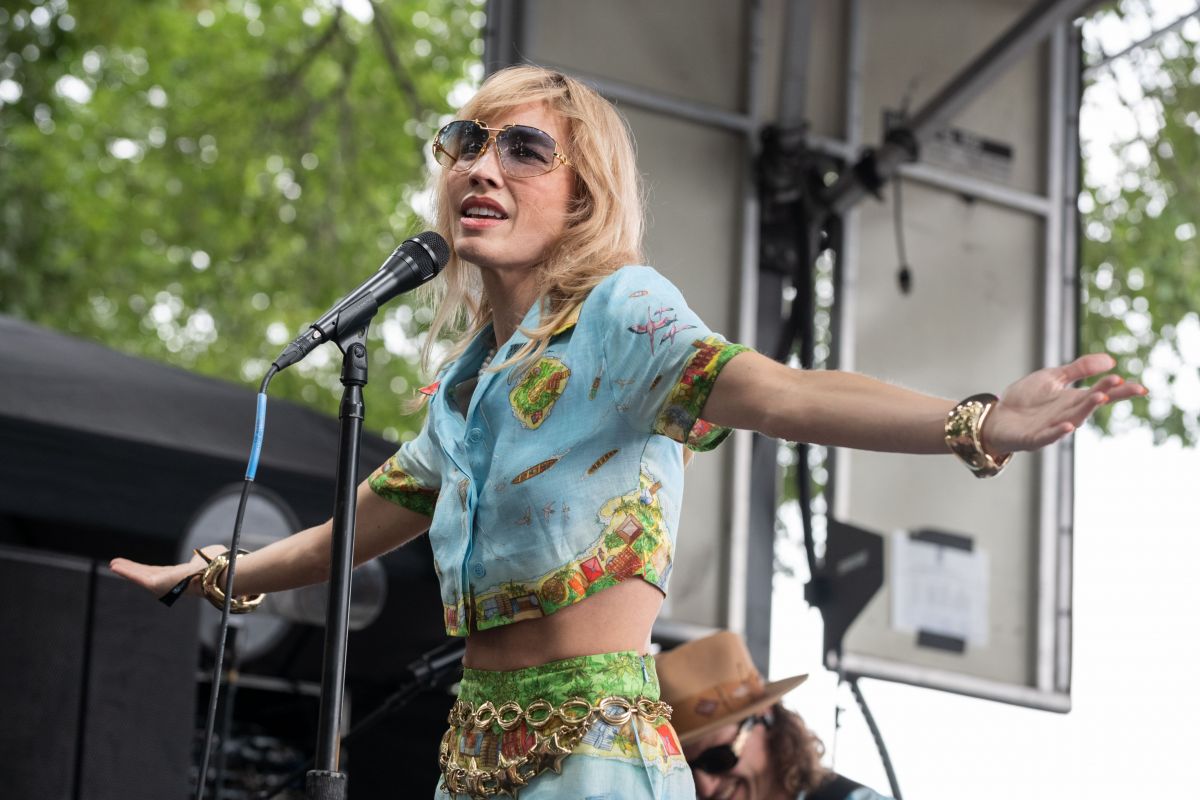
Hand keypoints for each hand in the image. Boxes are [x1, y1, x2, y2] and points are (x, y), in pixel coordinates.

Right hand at [109, 544, 225, 597]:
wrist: (221, 573)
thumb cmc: (221, 565)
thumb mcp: (210, 555)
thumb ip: (204, 555)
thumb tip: (205, 553)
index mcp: (182, 575)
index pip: (160, 573)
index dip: (147, 570)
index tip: (136, 566)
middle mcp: (172, 583)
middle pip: (147, 575)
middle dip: (132, 570)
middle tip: (117, 565)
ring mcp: (165, 585)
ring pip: (142, 577)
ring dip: (127, 571)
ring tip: (113, 565)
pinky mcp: (159, 585)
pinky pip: (139, 577)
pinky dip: (127, 572)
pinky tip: (116, 566)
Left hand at [983, 353, 1145, 453]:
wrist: (997, 416)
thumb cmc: (1026, 398)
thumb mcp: (1053, 377)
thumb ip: (1079, 369)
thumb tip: (1111, 360)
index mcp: (1073, 399)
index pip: (1101, 394)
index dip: (1120, 392)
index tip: (1140, 388)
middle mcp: (1066, 414)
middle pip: (1090, 404)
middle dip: (1105, 393)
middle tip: (1119, 384)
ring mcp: (1051, 427)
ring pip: (1073, 419)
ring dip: (1086, 409)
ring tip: (1100, 395)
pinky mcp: (1032, 438)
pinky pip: (1047, 436)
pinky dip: (1057, 432)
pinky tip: (1068, 426)